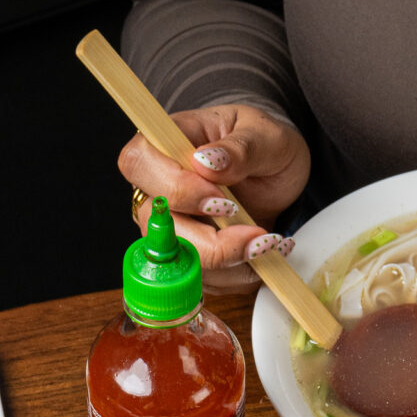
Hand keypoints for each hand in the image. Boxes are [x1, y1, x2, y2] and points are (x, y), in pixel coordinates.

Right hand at [118, 103, 309, 289]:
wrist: (277, 173)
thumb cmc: (264, 143)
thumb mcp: (265, 135)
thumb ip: (240, 148)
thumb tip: (207, 161)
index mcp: (167, 142)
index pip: (139, 163)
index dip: (175, 188)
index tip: (222, 201)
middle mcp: (158, 187)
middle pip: (155, 226)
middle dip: (209, 243)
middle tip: (256, 234)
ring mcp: (168, 226)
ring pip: (177, 263)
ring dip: (228, 264)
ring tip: (269, 244)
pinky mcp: (186, 256)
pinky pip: (200, 280)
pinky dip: (237, 277)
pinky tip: (264, 256)